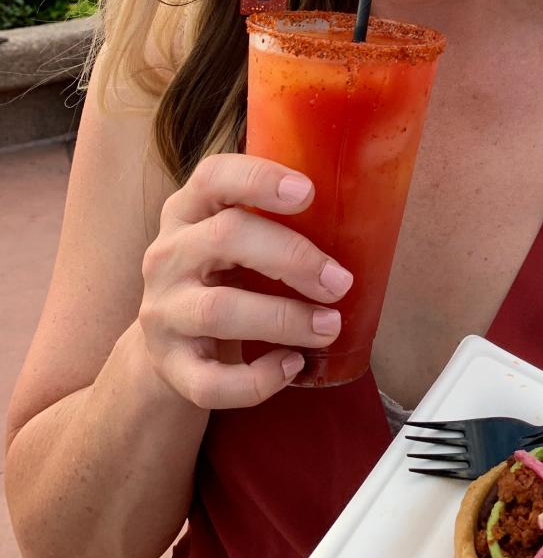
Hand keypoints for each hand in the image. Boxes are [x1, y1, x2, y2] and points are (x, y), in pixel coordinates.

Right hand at [139, 154, 353, 408]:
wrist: (171, 346)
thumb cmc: (225, 279)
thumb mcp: (238, 241)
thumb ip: (278, 223)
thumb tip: (364, 216)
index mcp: (190, 212)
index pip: (213, 177)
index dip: (259, 179)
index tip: (308, 192)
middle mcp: (168, 256)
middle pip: (225, 238)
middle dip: (293, 258)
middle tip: (341, 281)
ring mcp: (163, 311)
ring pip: (219, 311)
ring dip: (285, 319)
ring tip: (329, 327)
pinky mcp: (171, 365)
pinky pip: (211, 381)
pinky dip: (257, 380)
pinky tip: (291, 365)